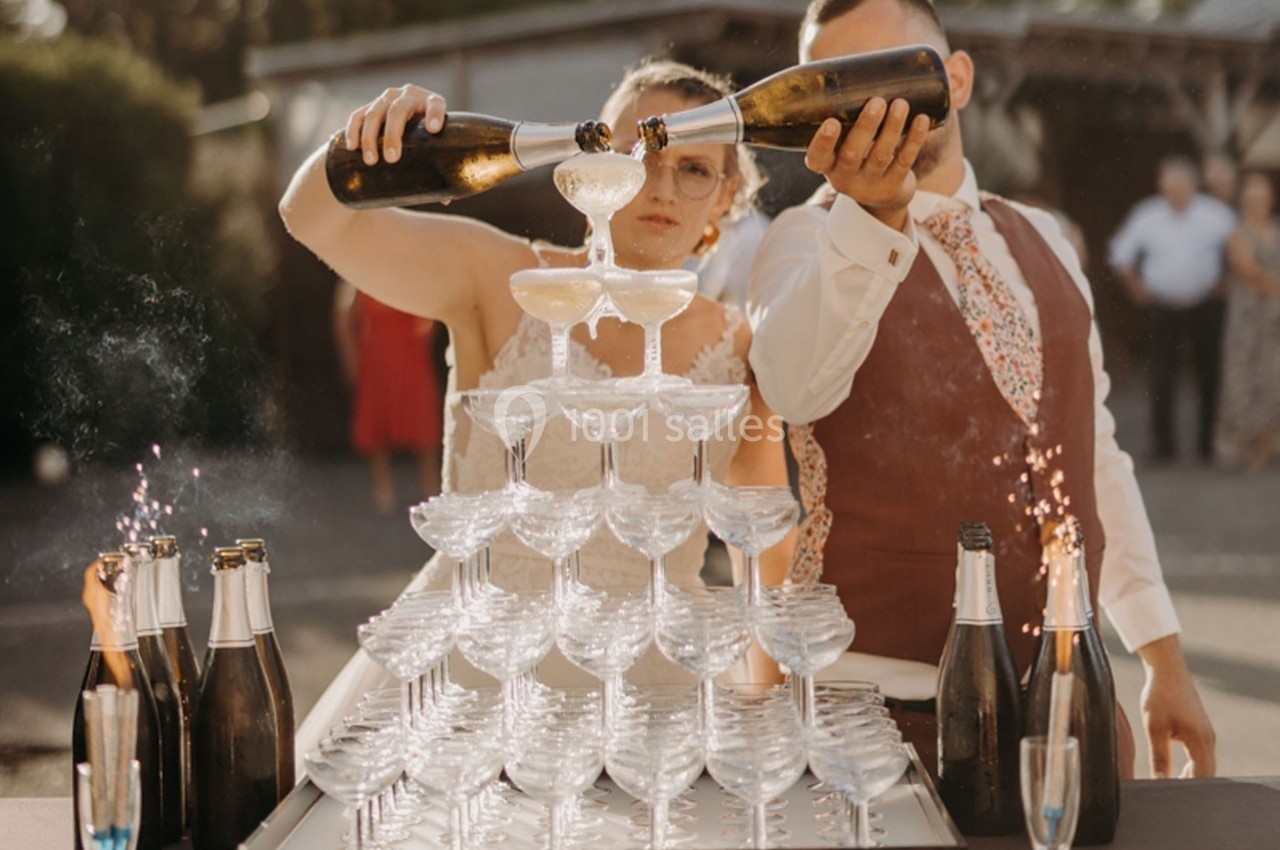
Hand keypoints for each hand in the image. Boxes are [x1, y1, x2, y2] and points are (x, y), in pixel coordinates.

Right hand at [344, 84, 447, 165]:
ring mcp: (388, 98)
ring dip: (370, 137)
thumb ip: (443, 165)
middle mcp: (409, 95)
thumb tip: (447, 199)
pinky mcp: (371, 105)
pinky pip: (358, 115)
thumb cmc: (430, 138)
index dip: (435, 114)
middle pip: (398, 111)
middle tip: (391, 159)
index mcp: (431, 102)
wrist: (413, 119)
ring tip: (371, 160)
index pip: (435, 104)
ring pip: (374, 113)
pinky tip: (352, 147)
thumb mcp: (438, 145)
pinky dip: (353, 130)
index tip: (434, 129)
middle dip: (393, 135)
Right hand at [804, 97, 929, 231]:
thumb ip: (846, 115)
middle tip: (877, 101)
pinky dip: (914, 139)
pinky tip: (922, 120)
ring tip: (901, 104)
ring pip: (880, 156)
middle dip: (865, 126)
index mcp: (827, 165)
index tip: (832, 122)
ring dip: (892, 128)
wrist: (881, 198)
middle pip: (852, 153)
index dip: (822, 141)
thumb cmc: (859, 156)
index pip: (817, 157)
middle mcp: (844, 178)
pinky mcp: (893, 187)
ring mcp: (869, 185)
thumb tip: (859, 63)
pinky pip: (904, 162)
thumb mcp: (845, 144)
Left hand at [1138, 635, 1216, 776]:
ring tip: (1171, 781)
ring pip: (1205, 764)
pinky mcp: (1201, 729)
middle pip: (1207, 772)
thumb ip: (1159, 757)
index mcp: (1200, 741)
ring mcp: (1207, 734)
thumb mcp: (1154, 728)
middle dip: (1191, 783)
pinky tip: (1177, 767)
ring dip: (1192, 774)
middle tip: (1169, 790)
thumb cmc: (1159, 696)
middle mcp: (1209, 739)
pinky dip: (1192, 764)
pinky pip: (1201, 754)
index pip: (1201, 776)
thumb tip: (1160, 781)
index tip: (1171, 793)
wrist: (1166, 669)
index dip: (1187, 787)